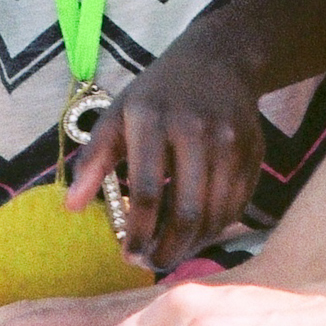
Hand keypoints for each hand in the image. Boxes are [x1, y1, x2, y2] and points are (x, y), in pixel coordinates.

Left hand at [64, 45, 264, 270]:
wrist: (219, 61)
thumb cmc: (157, 95)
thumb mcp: (117, 115)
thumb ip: (94, 161)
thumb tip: (71, 207)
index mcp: (153, 120)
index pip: (148, 190)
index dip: (139, 231)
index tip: (128, 254)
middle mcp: (196, 130)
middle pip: (188, 211)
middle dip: (169, 249)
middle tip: (153, 264)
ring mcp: (230, 142)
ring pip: (216, 214)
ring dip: (194, 245)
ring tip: (172, 252)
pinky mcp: (254, 152)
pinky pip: (237, 205)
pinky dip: (217, 227)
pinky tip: (198, 232)